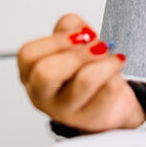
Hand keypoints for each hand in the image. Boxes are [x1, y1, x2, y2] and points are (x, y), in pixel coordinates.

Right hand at [18, 13, 145, 132]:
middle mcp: (42, 96)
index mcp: (32, 75)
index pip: (28, 55)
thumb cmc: (88, 70)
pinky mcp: (91, 119)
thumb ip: (71, 27)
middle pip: (46, 72)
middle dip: (79, 54)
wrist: (112, 103)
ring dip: (105, 63)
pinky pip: (109, 90)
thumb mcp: (74, 43)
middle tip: (99, 47)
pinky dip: (117, 76)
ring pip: (84, 81)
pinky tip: (116, 77)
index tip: (81, 35)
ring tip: (114, 59)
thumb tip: (80, 30)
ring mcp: (65, 112)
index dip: (57, 40)